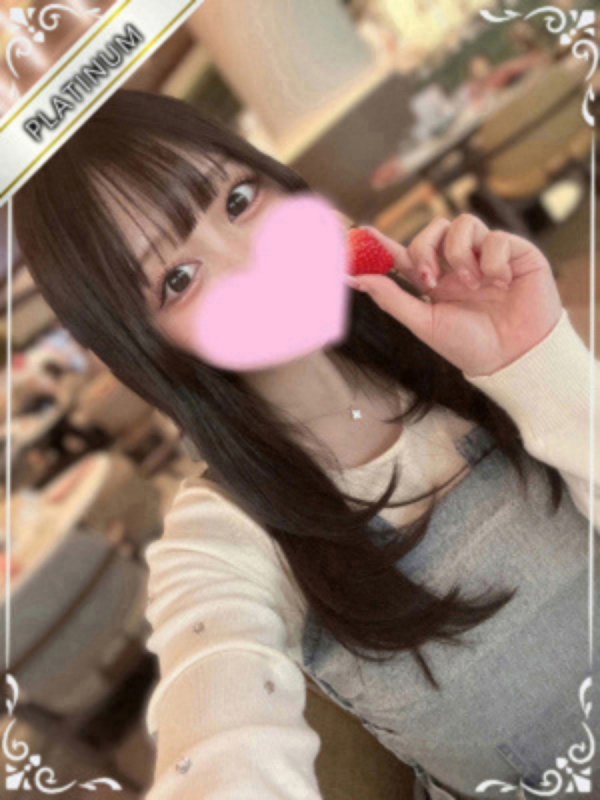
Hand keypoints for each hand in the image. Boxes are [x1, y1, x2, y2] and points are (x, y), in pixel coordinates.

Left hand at [347, 215, 562, 377]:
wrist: (514, 358)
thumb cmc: (470, 346)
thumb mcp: (425, 323)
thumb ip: (392, 298)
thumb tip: (357, 278)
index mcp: (436, 280)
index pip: (407, 254)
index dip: (384, 242)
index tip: (361, 232)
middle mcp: (459, 263)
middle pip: (434, 228)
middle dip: (425, 248)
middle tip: (429, 279)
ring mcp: (486, 255)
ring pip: (463, 222)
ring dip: (459, 253)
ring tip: (471, 285)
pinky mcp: (516, 252)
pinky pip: (496, 236)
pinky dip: (493, 260)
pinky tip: (500, 284)